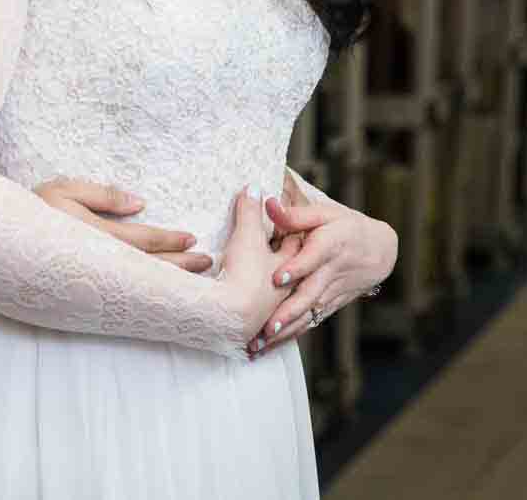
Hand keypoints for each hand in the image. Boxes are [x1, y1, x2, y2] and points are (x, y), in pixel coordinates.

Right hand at [34, 178, 212, 273]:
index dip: (170, 239)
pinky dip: (149, 289)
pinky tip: (164, 290)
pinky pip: (125, 289)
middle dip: (180, 265)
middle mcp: (97, 261)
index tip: (192, 239)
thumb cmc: (33, 210)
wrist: (0, 246)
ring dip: (171, 279)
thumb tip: (141, 203)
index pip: (143, 240)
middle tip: (207, 263)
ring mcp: (93, 279)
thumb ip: (104, 195)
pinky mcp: (88, 288)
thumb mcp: (64, 189)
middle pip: (148, 266)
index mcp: (94, 235)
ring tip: (195, 275)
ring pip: (140, 281)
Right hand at [212, 188, 286, 353]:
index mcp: (287, 265)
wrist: (232, 316)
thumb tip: (253, 187)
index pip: (294, 247)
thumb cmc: (245, 273)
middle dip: (289, 274)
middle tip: (283, 272)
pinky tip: (261, 338)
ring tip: (272, 310)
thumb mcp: (247, 236)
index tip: (291, 231)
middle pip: (291, 279)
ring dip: (279, 309)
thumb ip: (250, 212)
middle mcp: (283, 291)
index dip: (292, 236)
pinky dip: (266, 333)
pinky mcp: (256, 331)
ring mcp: (271, 312)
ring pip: (280, 307)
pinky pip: (265, 330)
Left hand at [251, 194, 397, 354]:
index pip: (314, 257)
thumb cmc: (347, 227)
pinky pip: (312, 320)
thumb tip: (267, 203)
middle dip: (289, 311)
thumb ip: (296, 213)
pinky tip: (273, 345)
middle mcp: (332, 271)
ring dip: (287, 328)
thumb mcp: (326, 213)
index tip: (277, 279)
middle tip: (267, 325)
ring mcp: (333, 291)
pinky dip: (294, 333)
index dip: (297, 268)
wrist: (380, 250)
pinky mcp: (332, 304)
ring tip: (263, 341)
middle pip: (310, 293)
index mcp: (331, 243)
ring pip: (309, 311)